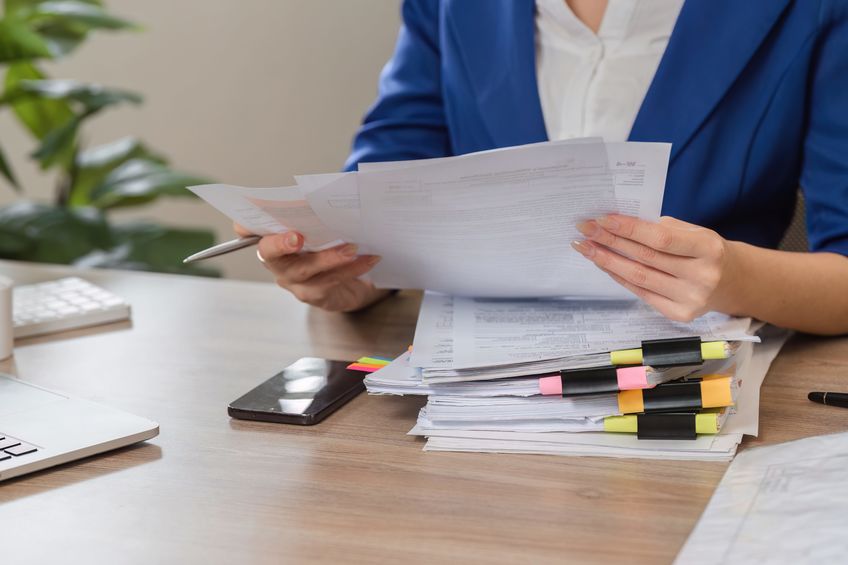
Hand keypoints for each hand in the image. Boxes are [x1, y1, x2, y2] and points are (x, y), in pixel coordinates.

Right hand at [235, 223, 390, 311]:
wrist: (351, 279)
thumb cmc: (329, 244)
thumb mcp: (320, 225)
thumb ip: (314, 212)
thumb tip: (323, 192)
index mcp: (272, 241)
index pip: (250, 232)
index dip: (245, 227)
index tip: (246, 224)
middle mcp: (278, 264)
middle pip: (272, 255)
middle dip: (282, 244)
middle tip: (297, 236)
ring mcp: (295, 282)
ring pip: (307, 270)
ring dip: (330, 257)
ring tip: (352, 246)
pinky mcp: (316, 296)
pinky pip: (332, 282)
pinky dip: (353, 268)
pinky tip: (369, 258)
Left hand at [572, 215, 740, 321]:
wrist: (733, 282)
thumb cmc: (706, 251)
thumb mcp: (695, 232)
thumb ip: (662, 228)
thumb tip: (618, 224)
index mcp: (709, 249)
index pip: (660, 239)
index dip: (628, 229)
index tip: (601, 219)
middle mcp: (702, 277)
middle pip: (645, 258)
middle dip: (610, 242)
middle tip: (584, 230)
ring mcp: (690, 299)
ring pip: (638, 278)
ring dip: (607, 261)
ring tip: (586, 247)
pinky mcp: (679, 314)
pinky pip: (641, 292)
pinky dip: (619, 277)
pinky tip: (603, 264)